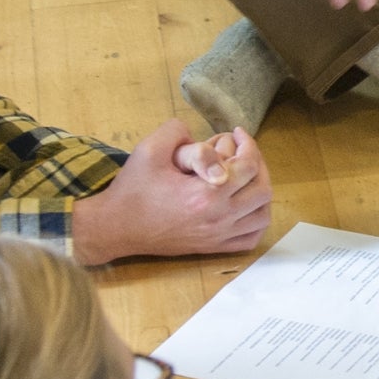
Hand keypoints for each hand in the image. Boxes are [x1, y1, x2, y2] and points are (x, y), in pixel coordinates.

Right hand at [70, 117, 271, 262]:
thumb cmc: (133, 188)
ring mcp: (217, 236)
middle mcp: (218, 218)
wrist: (116, 227)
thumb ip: (177, 130)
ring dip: (260, 191)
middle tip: (243, 151)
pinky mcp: (212, 247)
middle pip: (262, 190)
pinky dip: (256, 220)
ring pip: (262, 215)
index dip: (248, 144)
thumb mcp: (150, 148)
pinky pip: (250, 239)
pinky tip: (244, 205)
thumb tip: (204, 135)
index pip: (249, 166)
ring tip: (245, 176)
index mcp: (206, 194)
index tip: (237, 133)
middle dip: (258, 164)